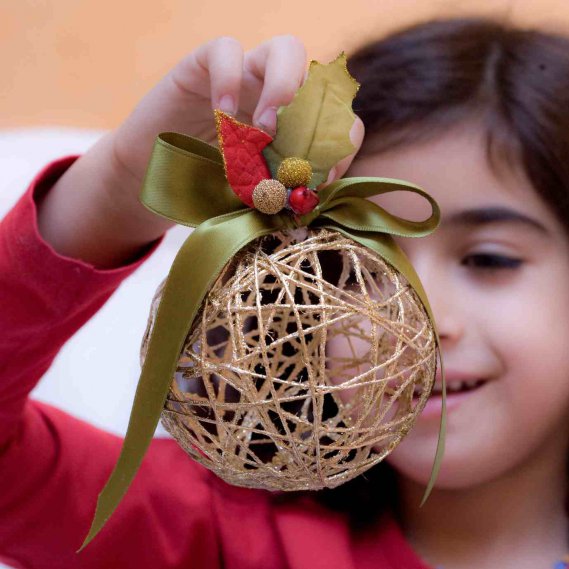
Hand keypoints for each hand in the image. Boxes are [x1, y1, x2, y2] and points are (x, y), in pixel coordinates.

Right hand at [37, 35, 363, 267]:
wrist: (153, 177)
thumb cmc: (205, 189)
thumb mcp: (248, 199)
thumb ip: (274, 200)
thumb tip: (304, 218)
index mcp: (296, 127)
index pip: (340, 121)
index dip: (340, 147)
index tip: (321, 183)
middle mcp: (276, 96)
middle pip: (322, 80)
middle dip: (318, 118)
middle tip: (296, 156)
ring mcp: (245, 76)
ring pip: (286, 50)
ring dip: (284, 91)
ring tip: (263, 133)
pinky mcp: (202, 66)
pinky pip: (225, 50)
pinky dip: (227, 78)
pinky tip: (223, 115)